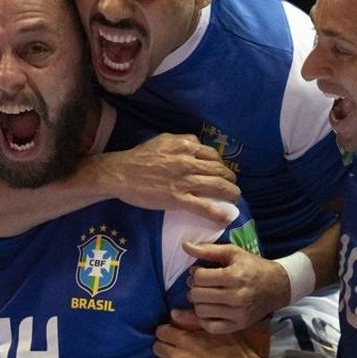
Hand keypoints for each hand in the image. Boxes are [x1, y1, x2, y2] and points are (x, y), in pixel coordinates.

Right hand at [96, 134, 238, 223]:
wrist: (121, 174)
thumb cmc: (139, 157)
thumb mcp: (162, 140)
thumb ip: (182, 140)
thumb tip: (196, 144)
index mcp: (185, 146)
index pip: (212, 155)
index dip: (222, 164)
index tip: (223, 172)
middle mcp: (189, 161)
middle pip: (219, 170)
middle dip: (230, 179)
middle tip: (232, 187)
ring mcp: (185, 181)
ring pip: (218, 186)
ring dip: (231, 194)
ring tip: (235, 199)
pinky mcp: (179, 199)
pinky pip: (205, 207)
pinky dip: (219, 213)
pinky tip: (227, 217)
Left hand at [153, 318, 263, 357]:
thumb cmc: (236, 354)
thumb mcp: (218, 332)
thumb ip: (192, 321)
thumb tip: (173, 313)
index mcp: (186, 340)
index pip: (161, 332)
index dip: (168, 333)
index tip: (175, 337)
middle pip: (157, 348)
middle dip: (166, 347)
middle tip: (178, 351)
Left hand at [183, 241, 289, 332]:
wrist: (277, 286)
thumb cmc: (253, 267)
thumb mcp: (233, 253)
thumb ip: (208, 250)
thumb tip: (185, 246)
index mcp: (234, 276)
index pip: (199, 278)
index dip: (195, 273)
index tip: (200, 271)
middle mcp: (236, 297)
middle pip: (197, 295)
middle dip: (194, 287)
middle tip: (201, 284)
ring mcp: (237, 314)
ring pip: (201, 311)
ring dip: (198, 303)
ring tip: (205, 296)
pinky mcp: (238, 325)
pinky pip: (210, 327)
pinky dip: (204, 319)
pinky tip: (209, 309)